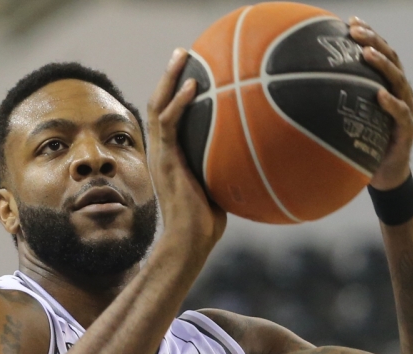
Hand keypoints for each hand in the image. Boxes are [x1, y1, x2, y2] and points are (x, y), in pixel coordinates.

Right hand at [147, 48, 226, 247]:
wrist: (189, 241)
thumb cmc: (206, 224)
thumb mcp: (219, 187)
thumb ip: (227, 168)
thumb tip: (255, 157)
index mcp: (169, 157)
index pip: (167, 118)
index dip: (173, 94)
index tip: (189, 72)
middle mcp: (161, 151)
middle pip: (157, 103)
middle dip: (168, 76)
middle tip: (181, 53)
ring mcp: (160, 155)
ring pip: (157, 106)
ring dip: (169, 78)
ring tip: (181, 55)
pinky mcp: (165, 160)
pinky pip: (169, 123)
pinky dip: (178, 102)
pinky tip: (192, 85)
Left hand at [349, 17, 412, 190]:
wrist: (384, 175)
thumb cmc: (364, 143)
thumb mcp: (349, 117)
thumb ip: (337, 100)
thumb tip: (300, 88)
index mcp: (388, 86)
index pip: (382, 53)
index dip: (369, 35)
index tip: (351, 21)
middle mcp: (400, 93)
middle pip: (392, 60)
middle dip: (375, 41)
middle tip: (355, 31)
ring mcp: (406, 110)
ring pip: (399, 81)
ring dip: (383, 65)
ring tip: (367, 53)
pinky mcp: (407, 131)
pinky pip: (401, 114)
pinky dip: (391, 104)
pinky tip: (379, 95)